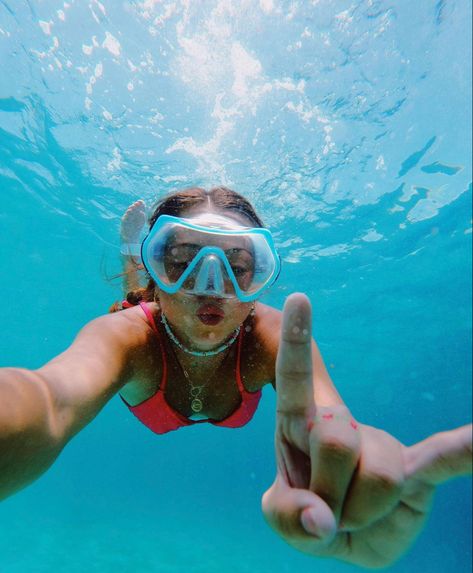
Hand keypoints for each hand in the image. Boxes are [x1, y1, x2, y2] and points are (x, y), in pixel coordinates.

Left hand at [262, 293, 471, 568]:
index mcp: (299, 420)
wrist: (349, 533)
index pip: (294, 374)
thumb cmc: (309, 512)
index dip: (296, 338)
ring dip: (361, 516)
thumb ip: (289, 515)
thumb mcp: (283, 516)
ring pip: (380, 477)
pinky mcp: (416, 472)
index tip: (299, 297)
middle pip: (335, 439)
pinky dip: (464, 450)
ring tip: (354, 517)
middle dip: (326, 492)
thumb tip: (322, 519)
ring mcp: (381, 444)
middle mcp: (341, 422)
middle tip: (324, 513)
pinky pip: (442, 458)